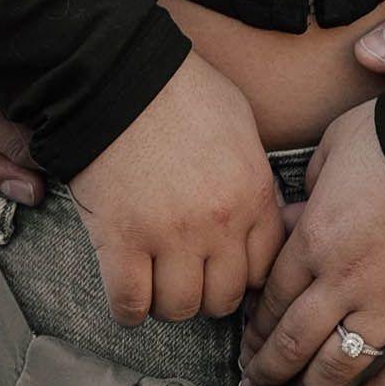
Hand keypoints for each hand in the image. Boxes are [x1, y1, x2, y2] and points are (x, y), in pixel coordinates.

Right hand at [70, 51, 286, 327]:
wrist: (122, 75)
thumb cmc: (181, 90)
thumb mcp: (240, 125)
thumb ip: (253, 177)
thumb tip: (256, 215)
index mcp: (252, 193)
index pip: (263, 269)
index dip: (241, 272)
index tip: (223, 265)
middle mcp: (218, 223)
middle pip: (223, 299)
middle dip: (206, 291)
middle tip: (188, 274)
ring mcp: (169, 236)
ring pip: (180, 310)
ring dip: (167, 301)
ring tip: (156, 279)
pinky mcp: (121, 242)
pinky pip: (131, 306)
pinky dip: (129, 308)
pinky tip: (128, 289)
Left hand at [239, 103, 384, 385]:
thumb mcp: (338, 143)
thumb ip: (312, 181)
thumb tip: (300, 209)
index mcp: (318, 238)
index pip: (274, 296)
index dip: (256, 325)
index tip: (246, 340)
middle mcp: (346, 282)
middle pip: (295, 340)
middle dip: (269, 367)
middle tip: (254, 382)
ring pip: (340, 365)